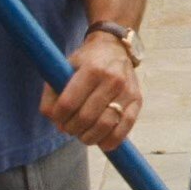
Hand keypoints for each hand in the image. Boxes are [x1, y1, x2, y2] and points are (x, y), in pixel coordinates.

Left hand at [41, 32, 141, 150]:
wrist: (114, 48)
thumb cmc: (85, 61)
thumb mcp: (65, 68)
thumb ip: (53, 94)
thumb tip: (56, 121)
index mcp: (92, 69)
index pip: (69, 103)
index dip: (58, 116)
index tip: (57, 118)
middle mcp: (113, 79)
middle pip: (86, 117)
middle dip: (72, 128)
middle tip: (68, 127)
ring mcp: (127, 91)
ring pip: (105, 126)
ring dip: (88, 137)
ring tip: (82, 133)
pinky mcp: (137, 101)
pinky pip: (125, 129)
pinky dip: (111, 141)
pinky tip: (101, 142)